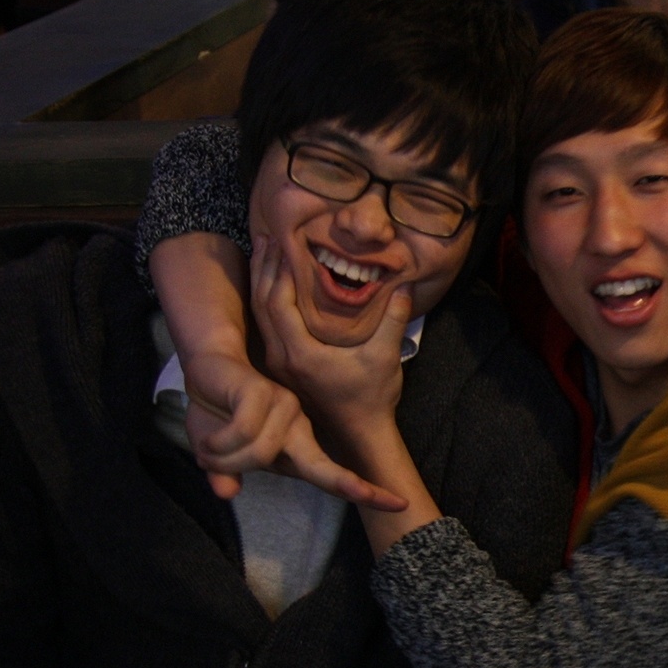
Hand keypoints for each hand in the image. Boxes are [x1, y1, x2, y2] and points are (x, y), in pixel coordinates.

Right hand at [180, 344, 405, 510]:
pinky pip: (243, 433)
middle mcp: (299, 429)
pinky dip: (219, 443)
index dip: (367, 493)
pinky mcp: (264, 394)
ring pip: (260, 454)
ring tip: (208, 450)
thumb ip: (225, 472)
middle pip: (324, 471)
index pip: (335, 478)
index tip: (401, 506)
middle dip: (355, 488)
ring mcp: (286, 409)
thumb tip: (227, 493)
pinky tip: (209, 437)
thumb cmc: (217, 414)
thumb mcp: (219, 454)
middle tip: (396, 504)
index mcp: (297, 449)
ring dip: (224, 459)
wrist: (208, 372)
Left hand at [248, 233, 410, 449]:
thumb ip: (395, 318)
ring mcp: (279, 362)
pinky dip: (267, 298)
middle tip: (267, 235)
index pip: (280, 303)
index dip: (281, 271)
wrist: (359, 432)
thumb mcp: (385, 355)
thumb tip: (407, 284)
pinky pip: (266, 324)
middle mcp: (282, 357)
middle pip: (262, 303)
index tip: (287, 243)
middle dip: (264, 268)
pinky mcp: (283, 363)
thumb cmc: (372, 396)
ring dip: (261, 281)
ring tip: (264, 251)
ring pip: (260, 314)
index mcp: (301, 353)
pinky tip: (272, 282)